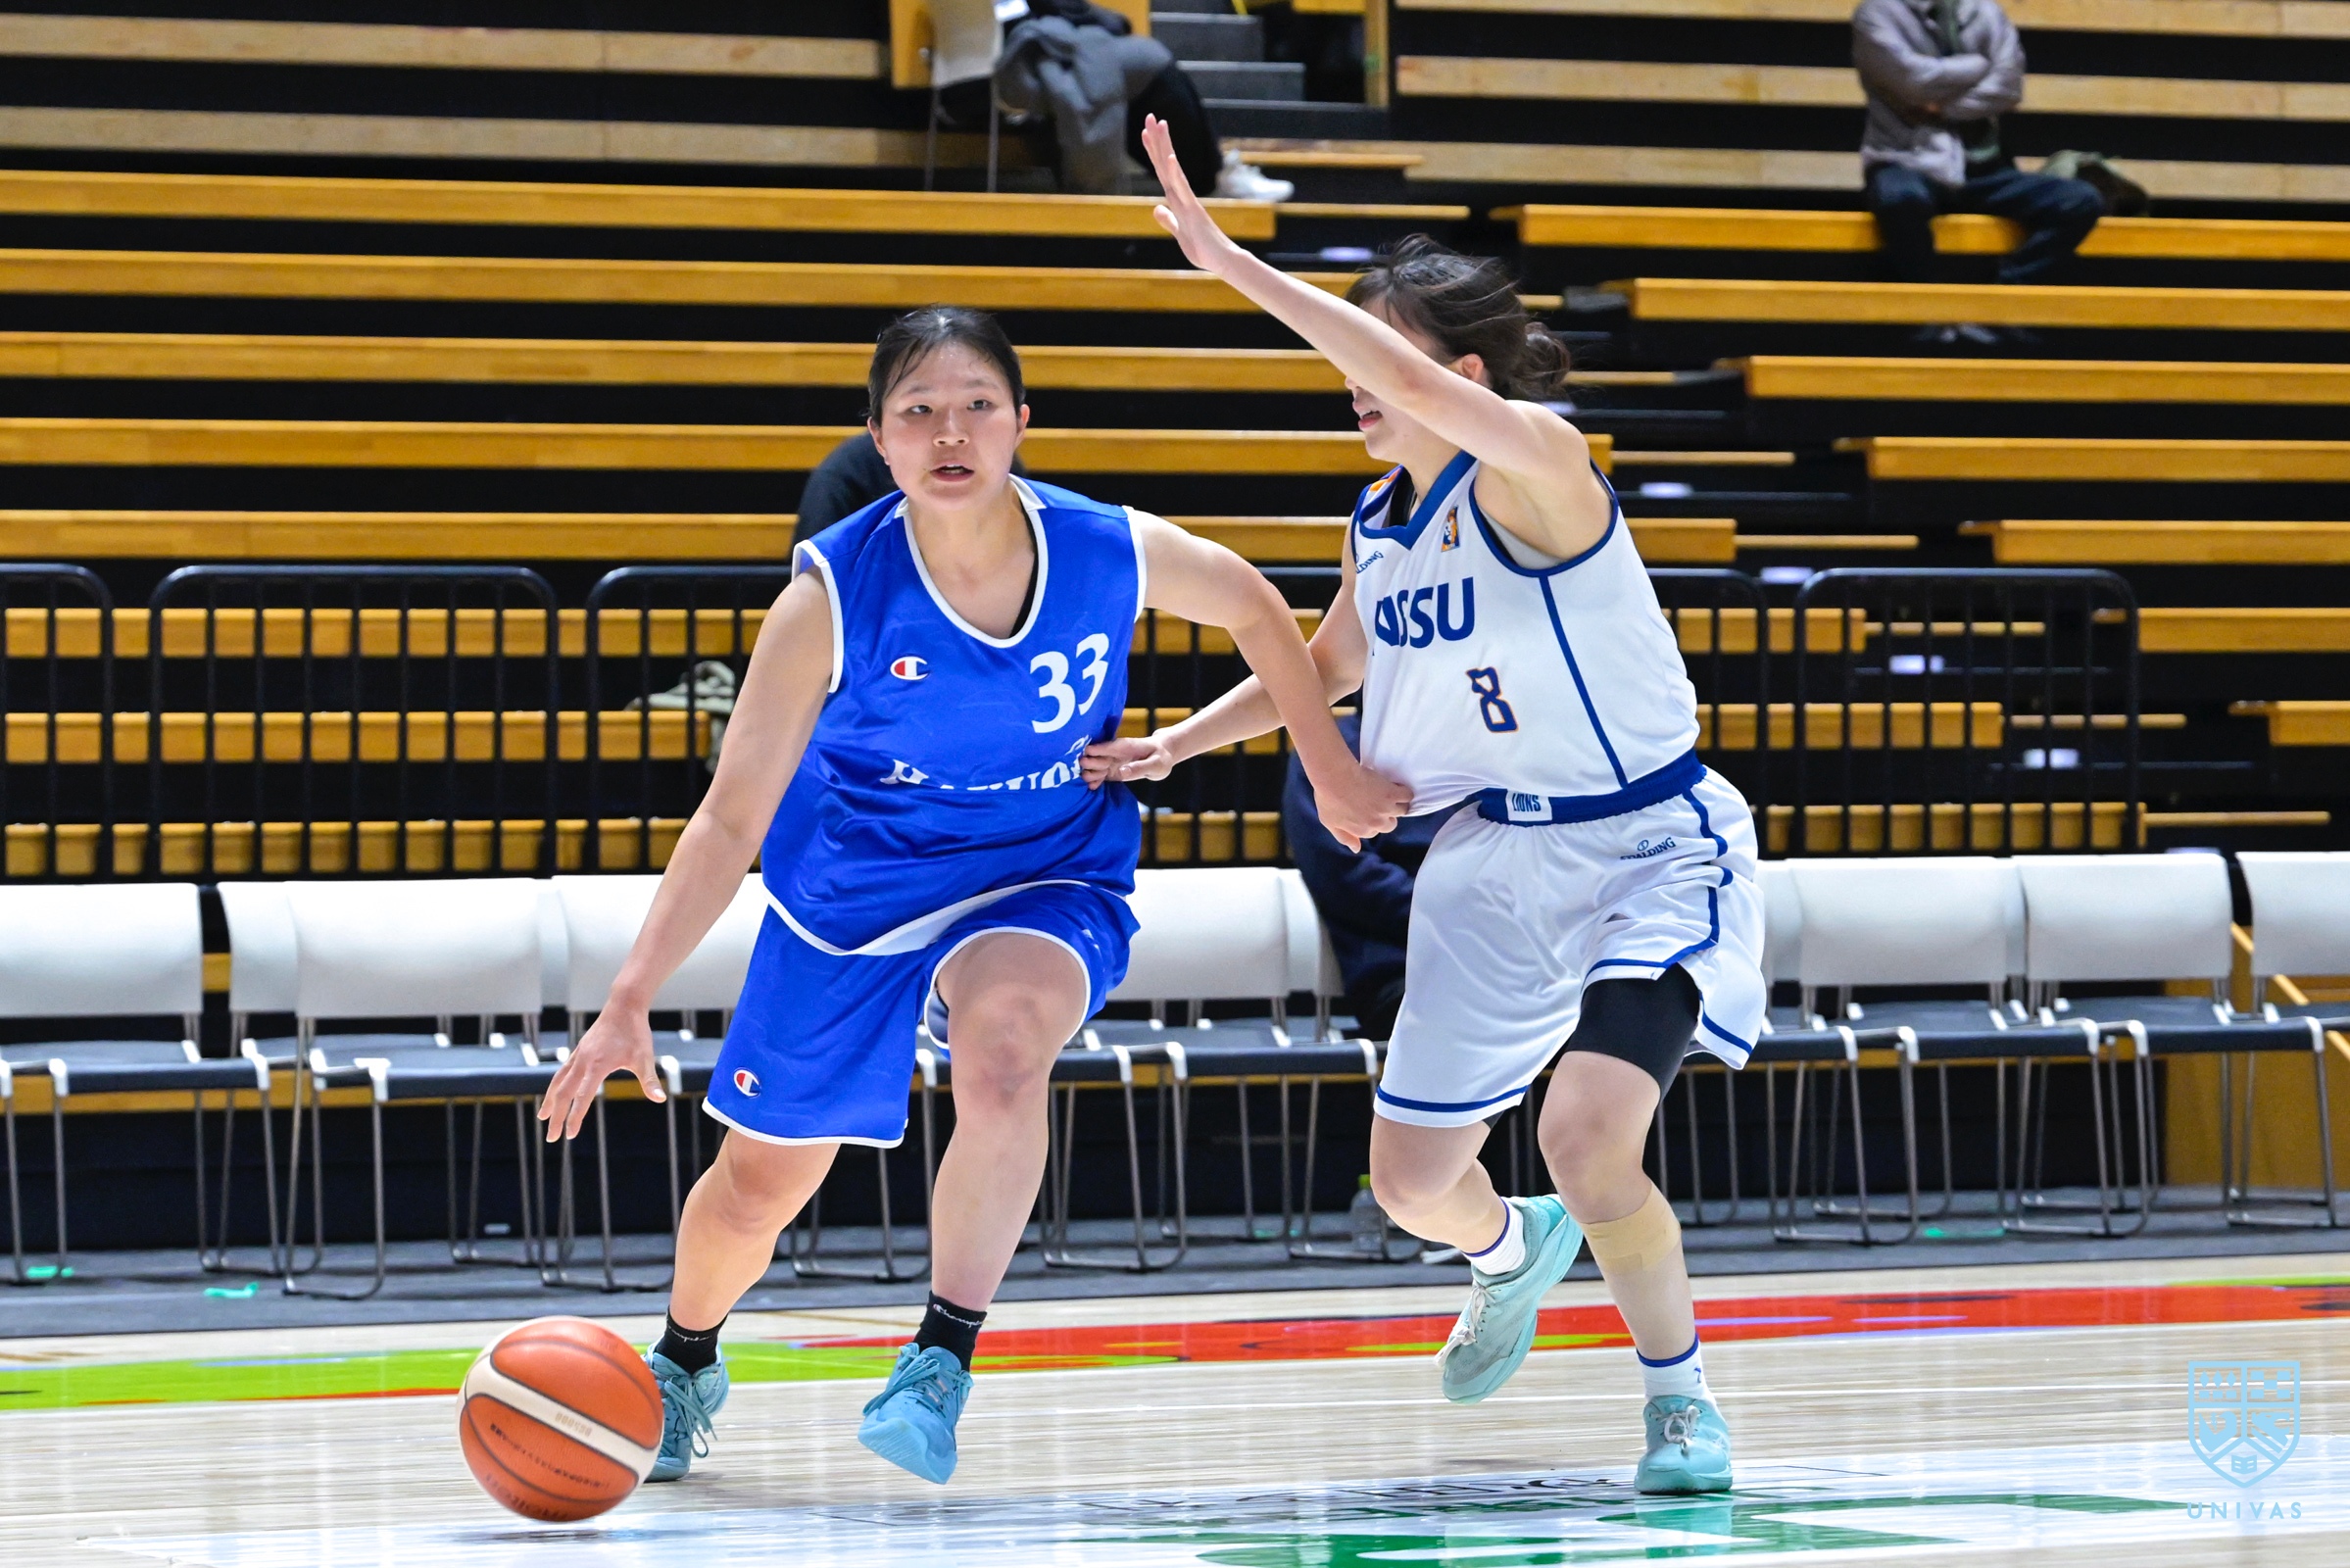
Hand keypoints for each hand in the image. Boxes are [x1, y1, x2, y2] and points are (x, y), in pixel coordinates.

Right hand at [537, 1004, 664, 1141]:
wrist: (624, 1005)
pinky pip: (562, 1072)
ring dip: (550, 1101)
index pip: (581, 1098)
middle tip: (551, 1139)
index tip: (569, 1136)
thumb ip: (649, 1080)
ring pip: (558, 1082)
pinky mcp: (579, 1051)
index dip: (574, 1118)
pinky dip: (555, 1085)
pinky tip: (555, 1093)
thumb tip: (660, 1099)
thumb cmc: (636, 1032)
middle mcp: (583, 1062)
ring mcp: (578, 1055)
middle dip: (556, 1117)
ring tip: (542, 1117)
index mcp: (597, 1066)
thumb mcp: (645, 1057)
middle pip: (563, 1094)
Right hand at [1082, 733, 1174, 786]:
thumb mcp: (1156, 763)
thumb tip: (1122, 771)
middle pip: (1096, 756)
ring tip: (1089, 781)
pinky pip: (1101, 776)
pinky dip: (1096, 781)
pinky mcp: (1113, 772)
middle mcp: (1115, 753)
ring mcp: (1112, 762)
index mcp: (1124, 746)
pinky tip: (1091, 787)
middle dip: (1090, 764)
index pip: (1106, 746)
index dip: (1095, 750)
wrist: (1162, 758)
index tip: (1085, 756)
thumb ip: (1139, 767)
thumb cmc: (1161, 757)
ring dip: (1091, 773)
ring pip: (1096, 766)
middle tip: (1087, 773)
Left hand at [1139, 114, 1245, 274]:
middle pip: (1165, 163)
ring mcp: (1188, 200)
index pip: (1162, 171)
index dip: (1153, 151)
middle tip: (1150, 115)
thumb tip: (1156, 208)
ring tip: (1159, 123)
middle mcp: (1182, 195)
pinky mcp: (1193, 209)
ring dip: (1164, 146)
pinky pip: (1182, 188)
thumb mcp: (1179, 233)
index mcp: (1177, 200)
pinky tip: (1169, 156)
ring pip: (1172, 169)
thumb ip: (1168, 220)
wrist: (1222, 261)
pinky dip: (1175, 172)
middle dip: (1157, 139)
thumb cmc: (1203, 250)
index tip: (1145, 132)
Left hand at [1309, 759, 1412, 852]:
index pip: (1374, 832)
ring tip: (1392, 795)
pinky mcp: (1392, 793)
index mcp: (1362, 831)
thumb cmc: (1327, 797)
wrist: (1334, 776)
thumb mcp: (1329, 822)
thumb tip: (1356, 849)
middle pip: (1391, 824)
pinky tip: (1398, 788)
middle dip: (1387, 816)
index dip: (1372, 821)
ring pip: (1402, 810)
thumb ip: (1344, 837)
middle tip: (1380, 803)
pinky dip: (1405, 792)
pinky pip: (1407, 796)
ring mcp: (1385, 808)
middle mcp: (1376, 823)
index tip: (1368, 810)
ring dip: (1398, 803)